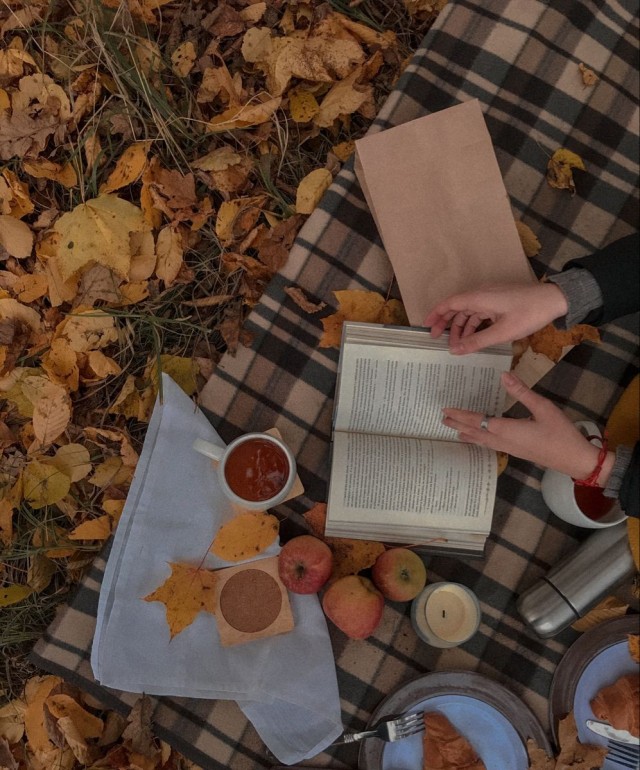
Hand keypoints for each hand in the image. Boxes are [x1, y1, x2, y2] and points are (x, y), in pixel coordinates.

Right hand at [424, 282, 568, 353]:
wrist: (553, 300)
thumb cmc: (528, 314)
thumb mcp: (502, 332)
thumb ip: (476, 342)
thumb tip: (454, 351)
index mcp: (479, 297)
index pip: (449, 303)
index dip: (435, 314)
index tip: (425, 326)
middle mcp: (481, 294)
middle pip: (456, 306)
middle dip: (444, 322)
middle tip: (436, 338)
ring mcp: (490, 297)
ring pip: (468, 311)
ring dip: (460, 326)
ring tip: (456, 344)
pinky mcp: (498, 301)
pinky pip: (479, 312)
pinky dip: (472, 324)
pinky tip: (472, 338)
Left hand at [442, 372, 614, 482]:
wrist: (574, 459)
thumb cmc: (560, 433)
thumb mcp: (543, 407)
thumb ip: (522, 392)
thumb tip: (504, 375)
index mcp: (506, 430)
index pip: (477, 421)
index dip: (461, 415)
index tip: (446, 410)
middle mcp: (503, 441)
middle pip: (475, 433)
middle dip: (459, 425)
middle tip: (442, 418)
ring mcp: (509, 449)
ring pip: (481, 441)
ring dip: (467, 434)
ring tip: (454, 429)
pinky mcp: (516, 452)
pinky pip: (490, 445)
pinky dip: (479, 440)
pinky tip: (479, 439)